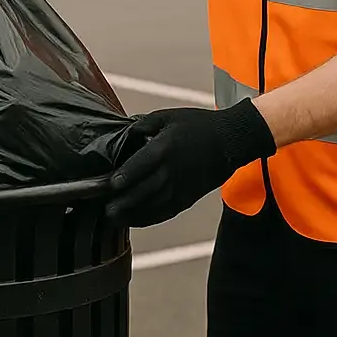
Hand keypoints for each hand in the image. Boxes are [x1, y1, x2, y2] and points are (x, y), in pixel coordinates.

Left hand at [105, 100, 276, 227]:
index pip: (137, 168)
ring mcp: (180, 188)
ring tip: (113, 218)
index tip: (108, 185)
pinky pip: (163, 213)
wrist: (232, 140)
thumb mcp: (169, 116)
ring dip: (130, 215)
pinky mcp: (187, 198)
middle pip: (140, 193)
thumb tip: (124, 134)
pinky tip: (133, 220)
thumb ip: (143, 125)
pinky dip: (147, 219)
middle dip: (120, 204)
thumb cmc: (200, 126)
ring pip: (150, 207)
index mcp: (163, 149)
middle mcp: (170, 172)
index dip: (120, 179)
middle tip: (104, 209)